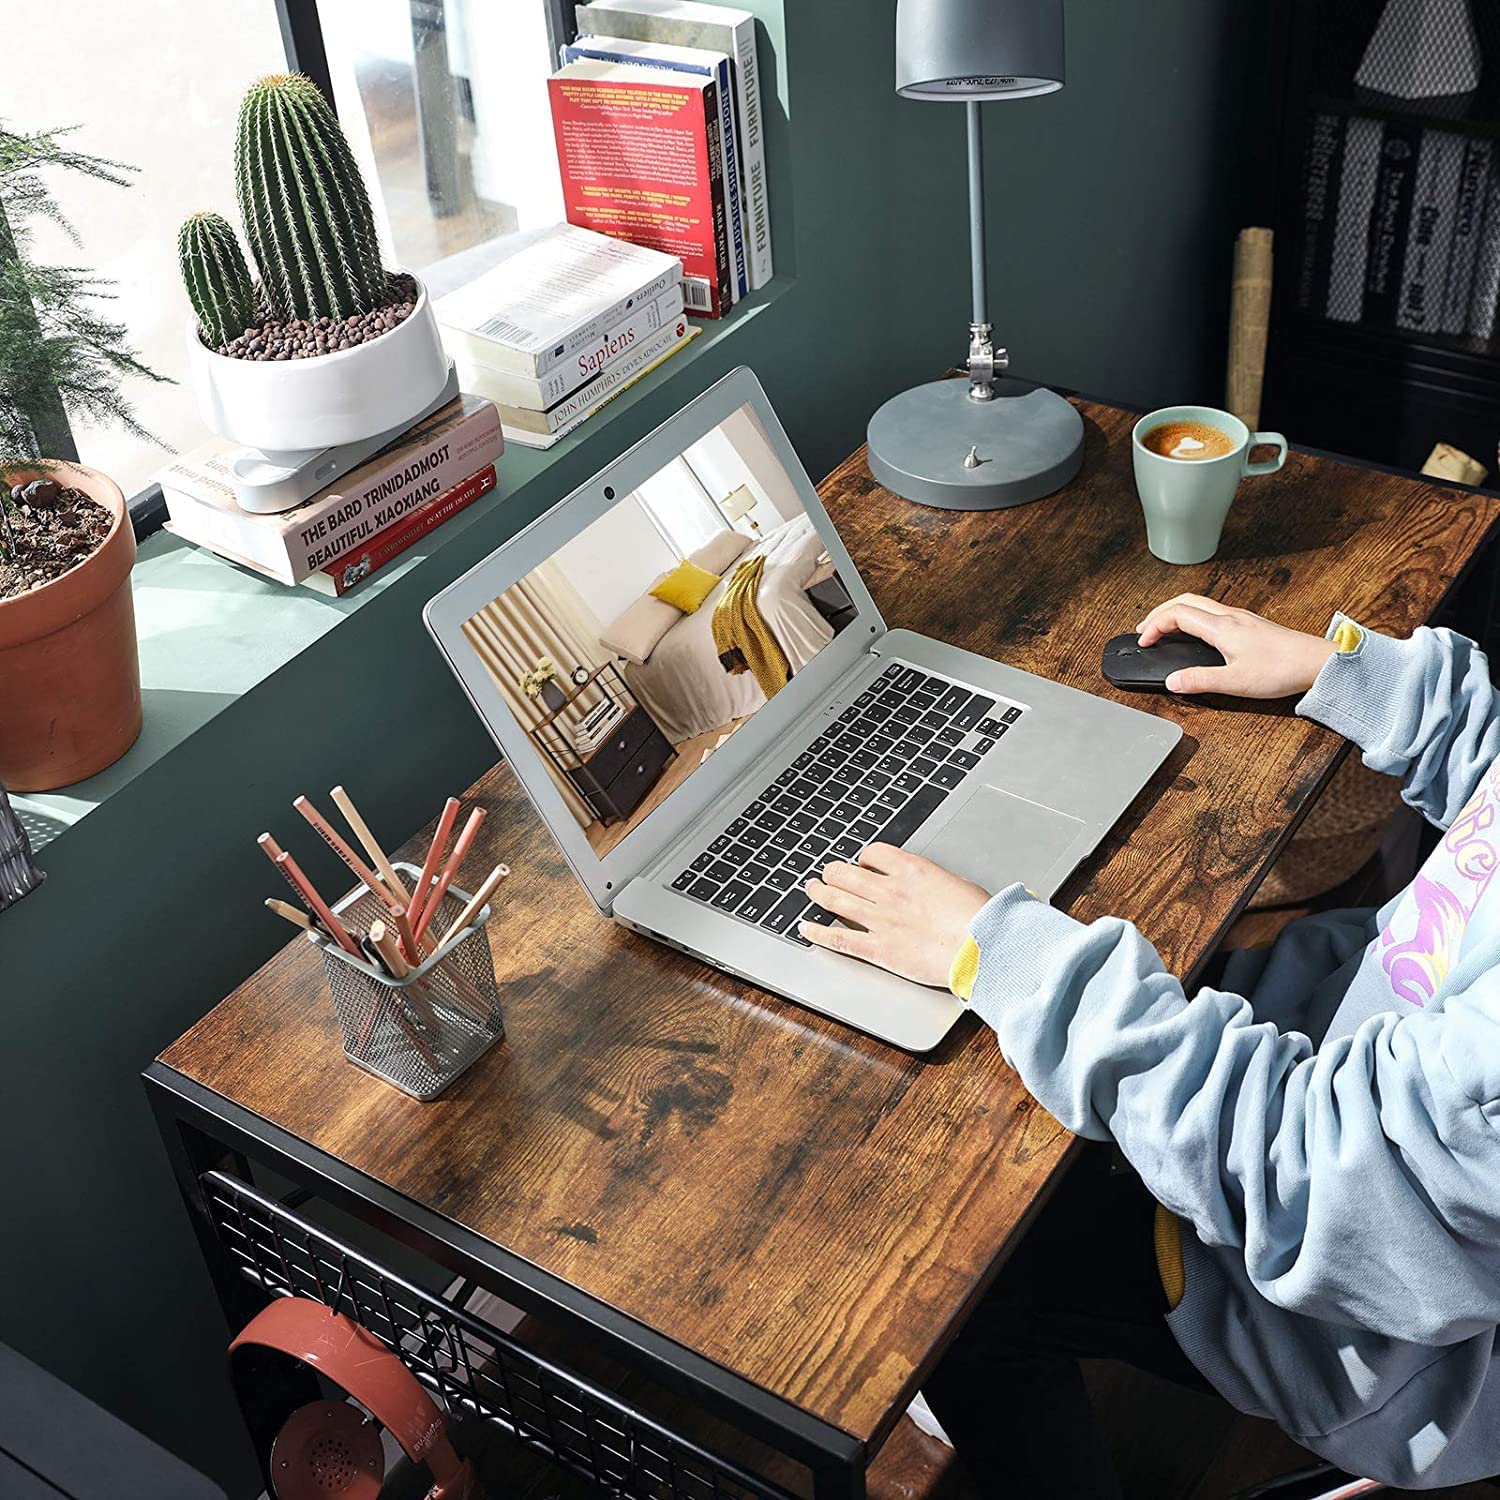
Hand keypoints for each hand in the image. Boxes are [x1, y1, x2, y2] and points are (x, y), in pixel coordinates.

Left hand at [798, 842, 989, 986]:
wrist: (983, 947)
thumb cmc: (980, 917)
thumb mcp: (958, 884)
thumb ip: (934, 882)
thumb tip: (930, 886)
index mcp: (912, 870)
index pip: (874, 853)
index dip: (863, 857)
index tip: (862, 862)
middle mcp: (891, 891)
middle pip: (847, 873)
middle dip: (833, 871)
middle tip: (827, 873)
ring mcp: (881, 920)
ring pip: (837, 900)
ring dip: (819, 893)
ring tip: (811, 889)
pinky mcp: (879, 949)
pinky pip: (839, 938)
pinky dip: (818, 932)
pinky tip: (807, 927)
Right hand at [1135, 594, 1335, 697]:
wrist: (1316, 662)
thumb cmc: (1281, 669)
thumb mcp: (1234, 682)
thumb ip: (1199, 681)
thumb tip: (1172, 681)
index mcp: (1221, 627)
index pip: (1176, 614)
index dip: (1154, 625)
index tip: (1144, 641)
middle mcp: (1229, 617)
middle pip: (1184, 601)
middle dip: (1159, 613)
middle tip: (1144, 628)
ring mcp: (1241, 618)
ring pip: (1199, 603)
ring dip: (1175, 612)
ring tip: (1163, 628)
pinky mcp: (1249, 624)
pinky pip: (1212, 611)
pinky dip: (1192, 616)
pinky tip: (1195, 631)